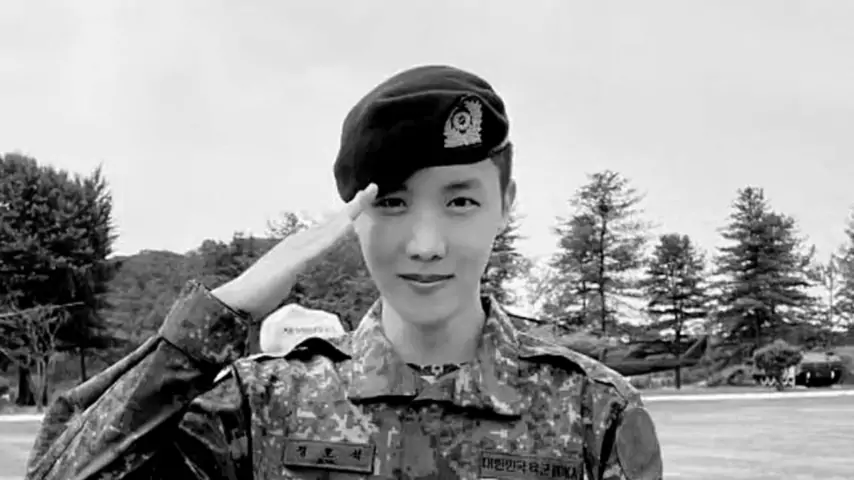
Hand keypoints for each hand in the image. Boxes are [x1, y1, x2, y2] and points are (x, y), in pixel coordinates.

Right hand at [213, 183, 377, 317]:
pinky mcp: (292, 262)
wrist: (236, 301)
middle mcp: (297, 243)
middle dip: (352, 207)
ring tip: (364, 199)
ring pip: (327, 230)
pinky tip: (347, 226)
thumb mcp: (284, 278)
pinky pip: (318, 247)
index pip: (327, 229)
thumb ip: (294, 268)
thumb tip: (301, 263)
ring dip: (347, 214)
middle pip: (331, 223)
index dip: (346, 216)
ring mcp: (294, 251)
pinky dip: (334, 236)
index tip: (362, 204)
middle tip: (372, 189)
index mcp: (297, 247)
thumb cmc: (258, 293)